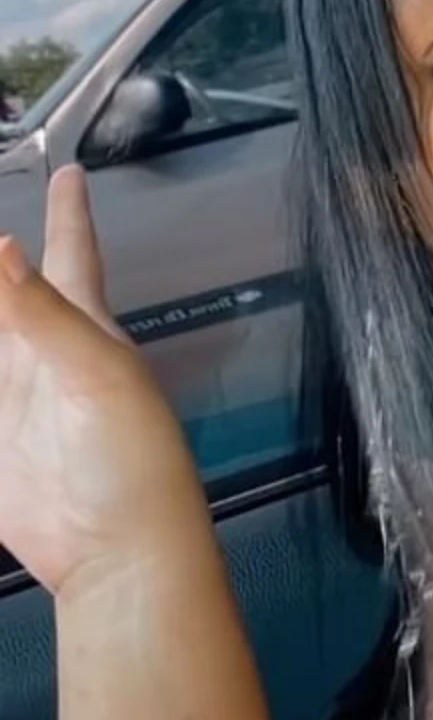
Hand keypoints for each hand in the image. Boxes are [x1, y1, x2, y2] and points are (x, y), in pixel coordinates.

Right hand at [0, 165, 206, 595]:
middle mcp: (42, 354)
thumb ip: (44, 314)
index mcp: (84, 328)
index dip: (69, 212)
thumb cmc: (133, 457)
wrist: (115, 549)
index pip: (74, 253)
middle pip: (7, 290)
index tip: (72, 170)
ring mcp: (10, 397)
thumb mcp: (96, 374)